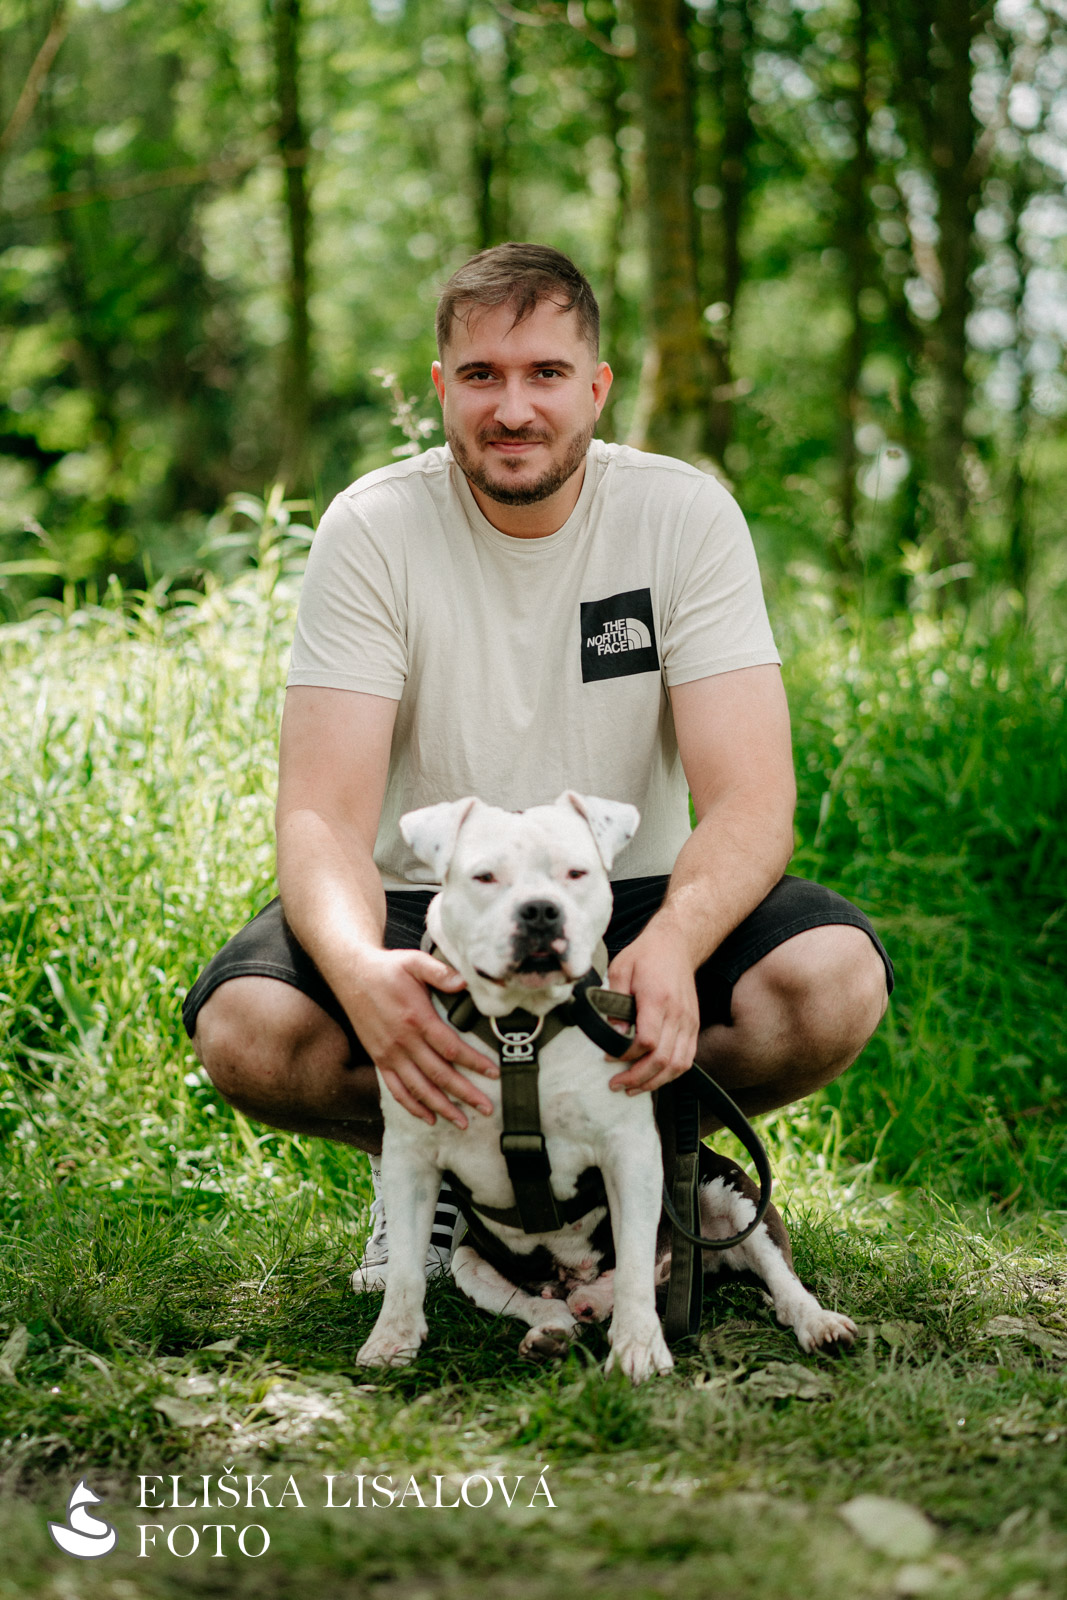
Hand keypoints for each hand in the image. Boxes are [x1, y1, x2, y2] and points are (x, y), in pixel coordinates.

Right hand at [341, 948, 497, 1126]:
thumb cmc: (389, 968)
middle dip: (465, 1094)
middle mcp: (403, 1041)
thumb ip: (440, 972)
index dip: (474, 1062)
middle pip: (439, 1075)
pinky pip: (396, 1089)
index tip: (493, 1074)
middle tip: (487, 1109)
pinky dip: (413, 1106)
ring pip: (419, 1088)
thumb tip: (465, 981)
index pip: (451, 1048)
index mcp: (417, 1019)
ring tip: (462, 1122)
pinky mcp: (379, 1059)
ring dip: (442, 1108)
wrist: (352, 974)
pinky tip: (428, 1118)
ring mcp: (389, 1054)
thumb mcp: (415, 961)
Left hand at [605, 924, 699, 1094]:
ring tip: (633, 1088)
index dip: (626, 1055)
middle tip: (616, 1084)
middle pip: (662, 1058)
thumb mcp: (620, 969)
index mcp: (658, 999)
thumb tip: (613, 1032)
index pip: (647, 1040)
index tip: (608, 1058)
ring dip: (655, 1082)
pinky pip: (687, 1058)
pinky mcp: (693, 1026)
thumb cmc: (645, 956)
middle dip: (637, 1078)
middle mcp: (677, 1014)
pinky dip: (671, 1074)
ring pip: (677, 1064)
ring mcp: (689, 1021)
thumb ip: (614, 1000)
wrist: (676, 945)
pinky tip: (654, 1079)